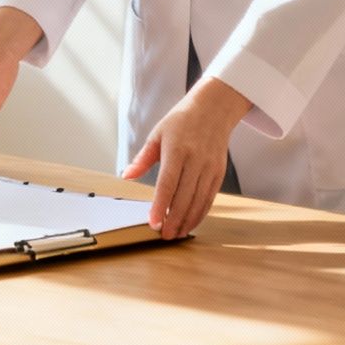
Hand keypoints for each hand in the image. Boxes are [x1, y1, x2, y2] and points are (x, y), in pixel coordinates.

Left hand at [121, 78, 252, 239]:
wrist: (213, 109)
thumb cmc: (181, 121)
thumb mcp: (157, 134)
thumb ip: (142, 159)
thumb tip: (126, 176)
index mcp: (177, 150)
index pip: (167, 184)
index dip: (160, 205)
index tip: (153, 223)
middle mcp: (195, 160)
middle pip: (184, 197)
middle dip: (174, 220)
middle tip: (164, 236)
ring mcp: (209, 168)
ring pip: (198, 201)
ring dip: (187, 221)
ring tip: (176, 234)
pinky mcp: (219, 173)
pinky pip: (209, 198)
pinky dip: (200, 213)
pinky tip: (190, 223)